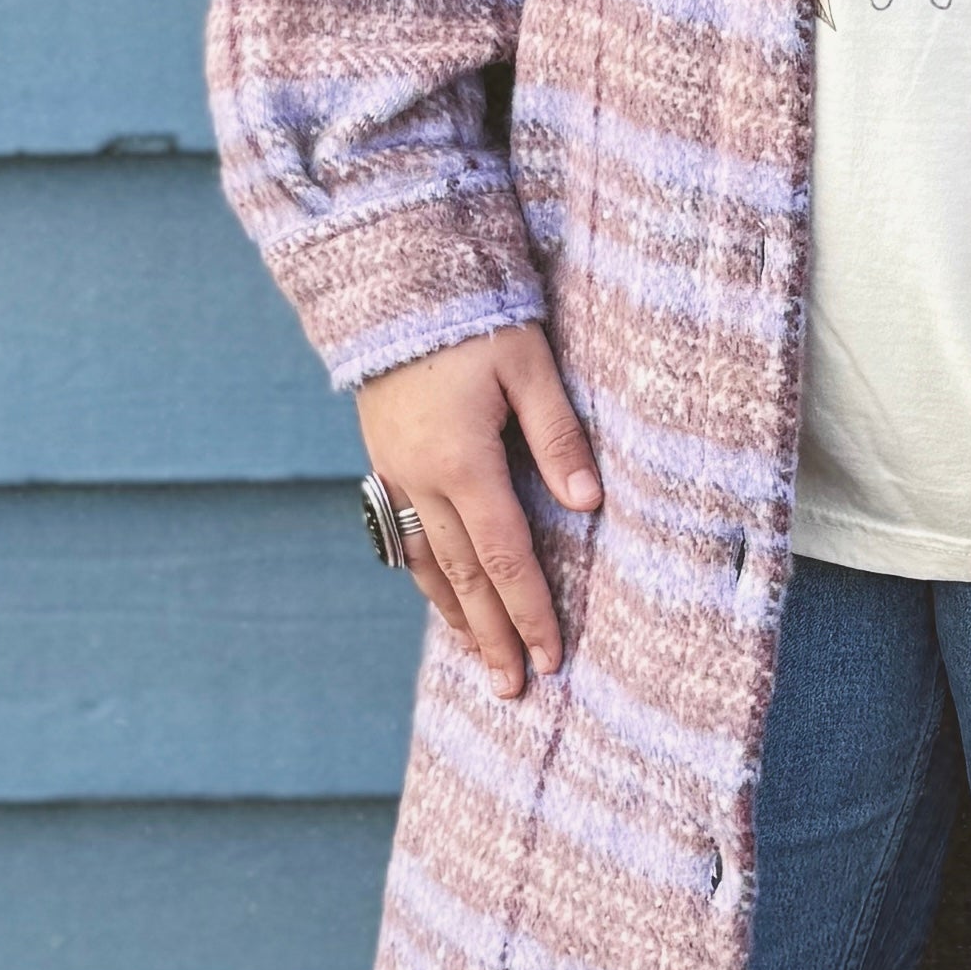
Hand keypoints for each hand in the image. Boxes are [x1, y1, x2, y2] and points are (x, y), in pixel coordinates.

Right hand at [357, 323, 601, 699]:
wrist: (392, 281)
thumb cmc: (473, 316)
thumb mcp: (529, 364)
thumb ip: (558, 434)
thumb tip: (588, 504)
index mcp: (463, 461)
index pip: (506, 556)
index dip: (531, 612)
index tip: (552, 658)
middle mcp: (421, 479)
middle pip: (465, 576)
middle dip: (493, 635)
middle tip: (516, 688)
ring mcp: (393, 473)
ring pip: (428, 564)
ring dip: (458, 617)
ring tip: (482, 660)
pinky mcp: (382, 460)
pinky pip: (404, 536)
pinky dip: (428, 577)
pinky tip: (444, 597)